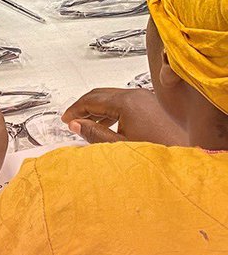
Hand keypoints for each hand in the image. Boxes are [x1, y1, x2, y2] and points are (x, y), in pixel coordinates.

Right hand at [62, 87, 185, 144]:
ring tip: (89, 124)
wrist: (188, 160)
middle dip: (85, 106)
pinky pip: (126, 102)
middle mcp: (137, 95)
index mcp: (127, 102)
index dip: (76, 109)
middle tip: (73, 119)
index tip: (66, 119)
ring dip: (99, 109)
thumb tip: (76, 124)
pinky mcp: (154, 105)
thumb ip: (95, 133)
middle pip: (101, 95)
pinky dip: (113, 111)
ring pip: (113, 98)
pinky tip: (109, 125)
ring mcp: (147, 98)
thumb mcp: (120, 146)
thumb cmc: (158, 151)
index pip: (92, 100)